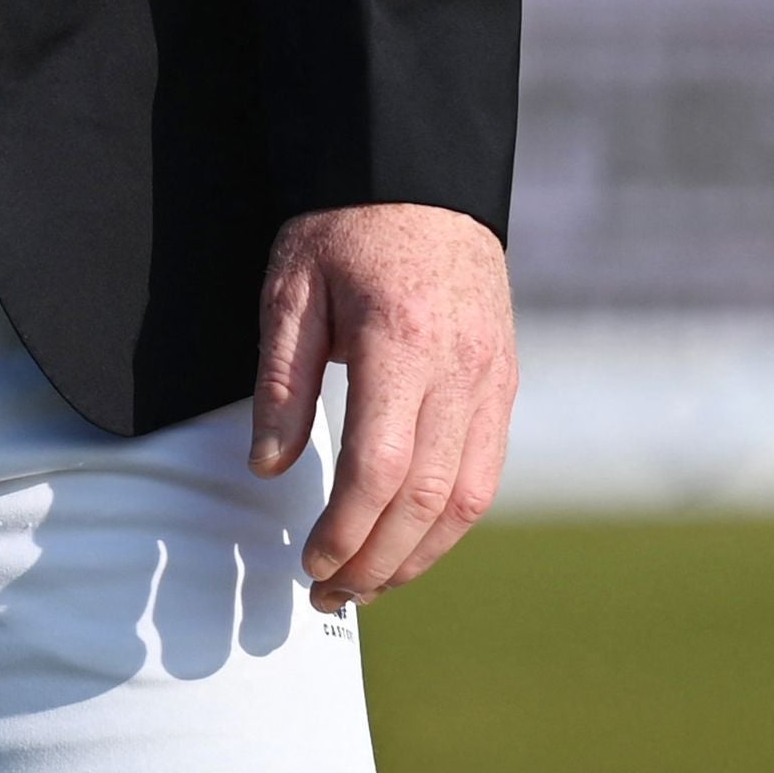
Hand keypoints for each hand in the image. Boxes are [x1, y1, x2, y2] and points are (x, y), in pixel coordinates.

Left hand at [253, 202, 517, 608]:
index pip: (381, 468)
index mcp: (402, 346)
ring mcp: (494, 382)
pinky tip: (410, 541)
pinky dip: (449, 521)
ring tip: (367, 586)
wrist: (418, 177)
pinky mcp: (504, 385)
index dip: (347, 530)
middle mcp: (462, 374)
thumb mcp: (289, 289)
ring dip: (419, 555)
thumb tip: (269, 468)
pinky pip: (485, 472)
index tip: (309, 562)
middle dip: (379, 561)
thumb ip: (281, 382)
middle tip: (329, 595)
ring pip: (469, 499)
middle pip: (428, 499)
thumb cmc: (343, 227)